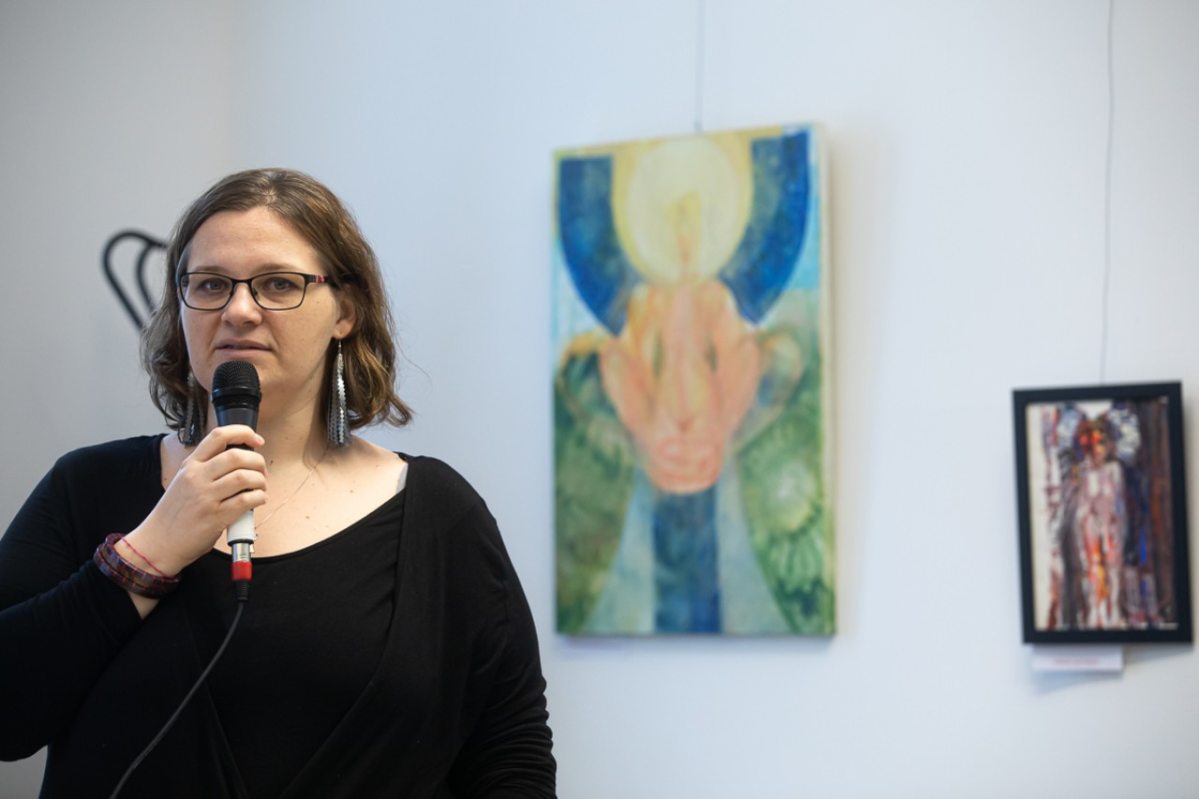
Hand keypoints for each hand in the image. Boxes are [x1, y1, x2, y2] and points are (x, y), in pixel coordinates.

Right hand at [124, 425, 267, 578]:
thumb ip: (206, 469)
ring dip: (260, 481)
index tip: (257, 440)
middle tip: (261, 471)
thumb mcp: (183, 481)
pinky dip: (259, 498)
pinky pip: (246, 501)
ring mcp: (205, 497)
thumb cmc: (174, 513)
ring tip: (260, 487)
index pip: (218, 436)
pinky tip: (258, 500)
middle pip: (237, 456)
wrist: (158, 542)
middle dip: (258, 462)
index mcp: (190, 465)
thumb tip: (239, 461)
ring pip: (244, 477)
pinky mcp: (215, 517)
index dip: (243, 432)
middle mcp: (197, 477)